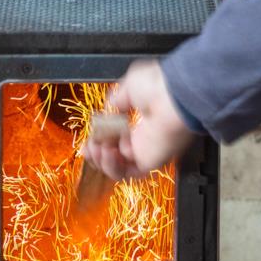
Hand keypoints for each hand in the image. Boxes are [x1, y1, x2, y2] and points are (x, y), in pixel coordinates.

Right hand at [83, 60, 193, 179]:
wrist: (171, 98)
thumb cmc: (157, 88)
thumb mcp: (129, 87)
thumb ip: (117, 100)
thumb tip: (110, 107)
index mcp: (143, 120)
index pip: (117, 137)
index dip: (99, 140)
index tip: (89, 138)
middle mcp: (145, 138)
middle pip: (114, 155)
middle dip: (96, 152)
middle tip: (89, 145)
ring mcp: (147, 152)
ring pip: (118, 167)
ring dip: (101, 160)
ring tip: (97, 147)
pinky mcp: (149, 163)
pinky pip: (126, 173)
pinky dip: (112, 166)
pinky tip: (108, 151)